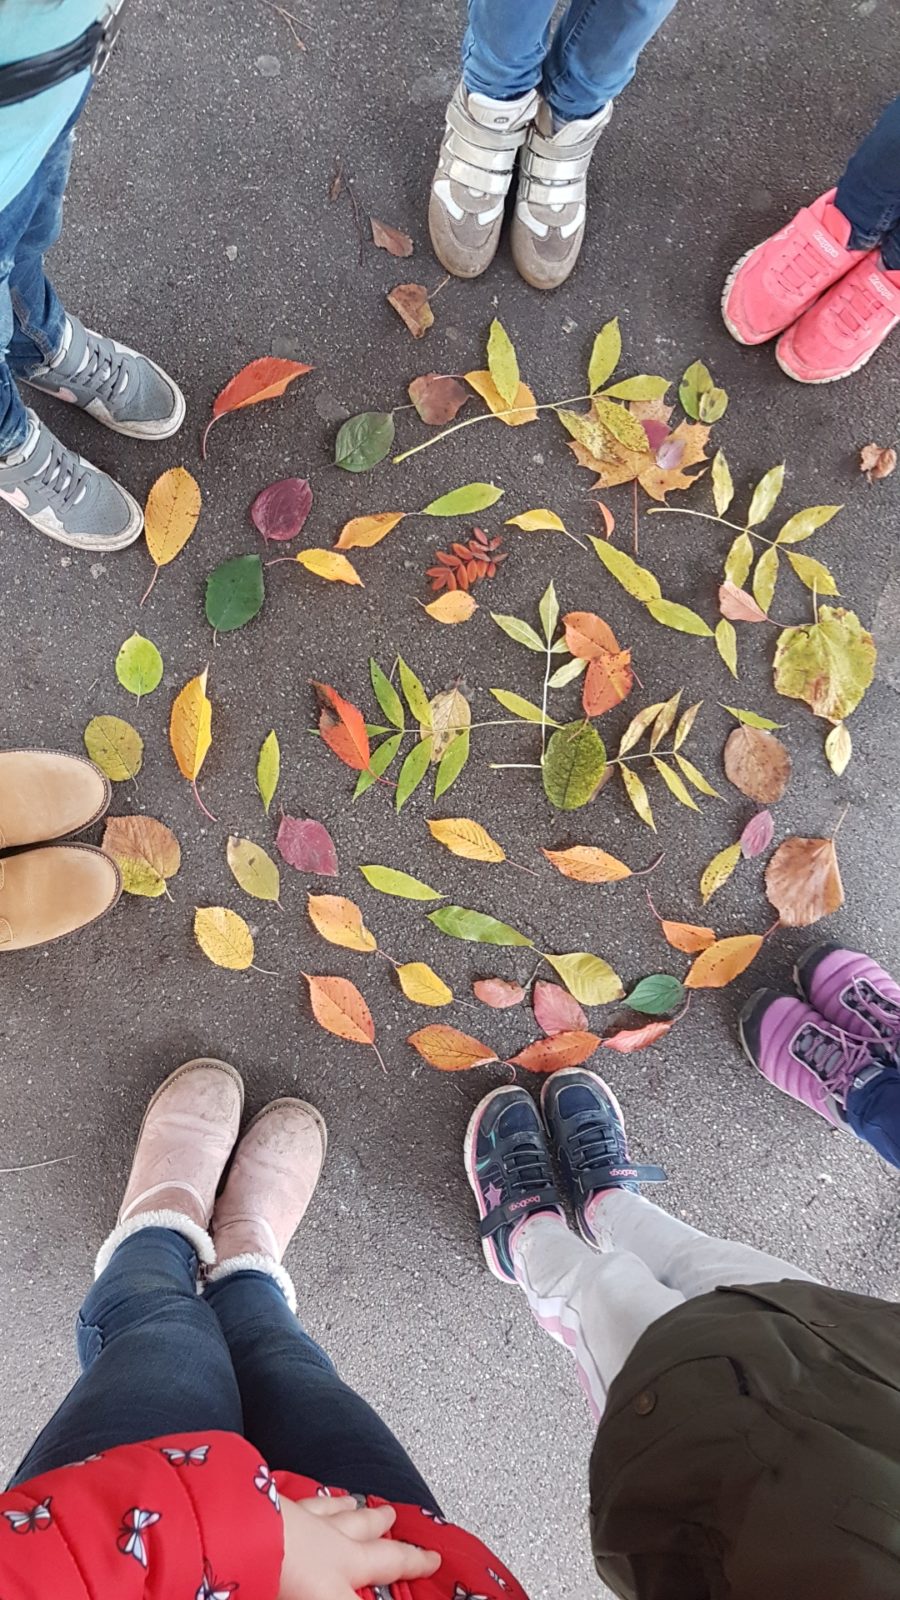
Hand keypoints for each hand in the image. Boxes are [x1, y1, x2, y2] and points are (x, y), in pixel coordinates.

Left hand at [277, 1494, 440, 1599]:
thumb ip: (350, 1598)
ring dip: (348, 1508)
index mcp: (342, 1572)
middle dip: (382, 1529)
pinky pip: (295, 1499)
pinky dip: (307, 1498)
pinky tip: (304, 1494)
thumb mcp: (329, 1599)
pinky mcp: (267, 1507)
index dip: (413, 1566)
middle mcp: (328, 1543)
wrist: (233, 1539)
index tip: (434, 1558)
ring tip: (355, 1500)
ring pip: (331, 1511)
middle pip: (364, 1535)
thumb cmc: (282, 1583)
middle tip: (394, 1515)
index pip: (386, 1571)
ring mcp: (297, 1521)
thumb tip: (368, 1593)